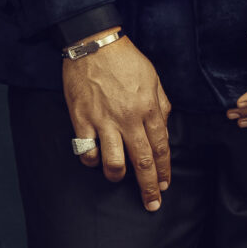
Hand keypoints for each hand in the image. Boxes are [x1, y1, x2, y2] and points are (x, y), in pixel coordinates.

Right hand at [64, 36, 172, 209]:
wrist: (94, 43)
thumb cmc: (126, 60)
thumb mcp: (153, 78)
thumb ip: (161, 105)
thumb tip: (163, 128)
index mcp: (149, 108)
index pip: (161, 147)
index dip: (164, 170)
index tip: (164, 185)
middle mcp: (129, 118)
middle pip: (143, 161)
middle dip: (149, 187)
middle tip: (152, 204)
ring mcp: (104, 120)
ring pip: (114, 162)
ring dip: (118, 176)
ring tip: (119, 178)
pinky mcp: (82, 119)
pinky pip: (86, 151)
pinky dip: (90, 160)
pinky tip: (94, 159)